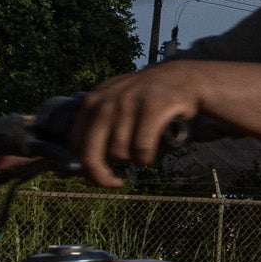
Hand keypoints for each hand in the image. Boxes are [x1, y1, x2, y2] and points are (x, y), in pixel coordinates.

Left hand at [69, 63, 204, 188]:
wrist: (184, 78)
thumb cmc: (148, 100)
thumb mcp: (116, 103)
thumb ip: (97, 128)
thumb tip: (83, 168)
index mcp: (93, 102)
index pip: (75, 144)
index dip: (86, 167)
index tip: (100, 176)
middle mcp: (106, 101)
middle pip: (91, 155)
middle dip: (101, 176)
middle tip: (115, 183)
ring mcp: (129, 103)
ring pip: (120, 154)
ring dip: (133, 159)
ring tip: (145, 146)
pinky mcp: (152, 107)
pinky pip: (141, 149)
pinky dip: (147, 157)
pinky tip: (153, 151)